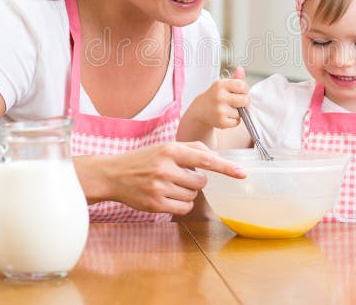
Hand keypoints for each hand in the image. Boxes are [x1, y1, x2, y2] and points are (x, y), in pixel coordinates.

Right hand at [96, 141, 245, 214]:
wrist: (113, 175)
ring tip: (169, 185)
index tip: (242, 173)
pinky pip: (184, 208)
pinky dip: (182, 204)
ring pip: (193, 196)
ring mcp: (160, 187)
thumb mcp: (165, 147)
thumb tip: (215, 157)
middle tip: (179, 176)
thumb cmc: (144, 159)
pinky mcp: (155, 204)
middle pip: (201, 182)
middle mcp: (165, 168)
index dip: (226, 167)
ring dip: (187, 192)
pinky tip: (168, 197)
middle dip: (196, 181)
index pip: (205, 159)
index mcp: (171, 150)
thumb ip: (192, 149)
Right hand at [192, 66, 249, 128]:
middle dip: (244, 102)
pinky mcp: (221, 122)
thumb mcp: (222, 85)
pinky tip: (226, 116)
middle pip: (245, 100)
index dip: (245, 90)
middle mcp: (219, 97)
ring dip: (238, 112)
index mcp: (220, 85)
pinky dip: (234, 121)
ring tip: (228, 109)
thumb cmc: (215, 96)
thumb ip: (235, 78)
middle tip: (237, 101)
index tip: (241, 92)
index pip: (242, 86)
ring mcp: (220, 110)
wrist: (200, 110)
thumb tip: (240, 69)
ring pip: (241, 113)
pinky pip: (237, 122)